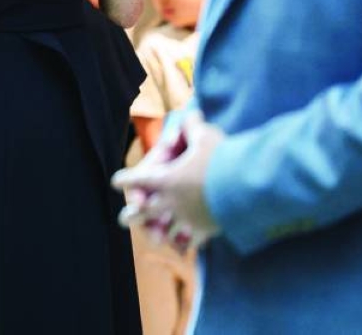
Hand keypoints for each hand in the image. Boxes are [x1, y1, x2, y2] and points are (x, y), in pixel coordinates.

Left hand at [112, 111, 224, 253]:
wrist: (245, 189)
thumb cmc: (222, 160)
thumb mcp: (206, 137)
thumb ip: (194, 127)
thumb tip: (192, 113)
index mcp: (167, 179)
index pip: (139, 179)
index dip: (127, 179)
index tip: (116, 181)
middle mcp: (172, 201)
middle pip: (145, 211)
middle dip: (133, 215)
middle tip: (122, 220)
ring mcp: (188, 218)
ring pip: (166, 230)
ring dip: (158, 233)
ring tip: (154, 239)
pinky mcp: (205, 230)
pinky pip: (190, 241)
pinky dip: (186, 244)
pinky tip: (184, 248)